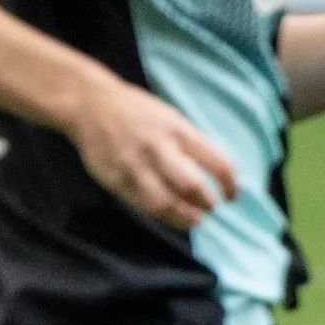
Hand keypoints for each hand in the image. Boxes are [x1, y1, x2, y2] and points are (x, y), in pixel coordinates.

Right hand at [69, 74, 239, 229]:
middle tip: (211, 208)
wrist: (91, 104)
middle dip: (207, 204)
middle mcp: (158, 148)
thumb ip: (194, 144)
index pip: (217, 162)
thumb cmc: (138, 112)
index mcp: (178, 131)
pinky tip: (170, 214)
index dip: (230, 185)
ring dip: (185, 218)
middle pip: (192, 186)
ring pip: (165, 204)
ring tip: (194, 220)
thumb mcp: (173, 118)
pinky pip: (142, 206)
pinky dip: (161, 215)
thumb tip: (221, 172)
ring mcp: (134, 165)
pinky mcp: (115, 179)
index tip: (233, 196)